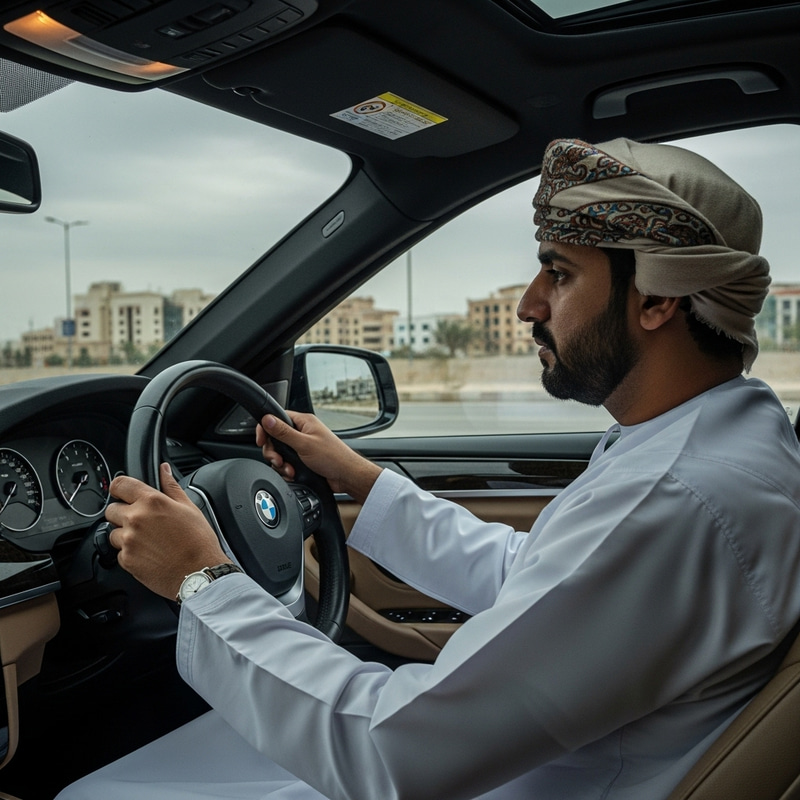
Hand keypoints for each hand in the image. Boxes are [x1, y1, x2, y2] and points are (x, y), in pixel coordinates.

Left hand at [106, 463, 229, 598]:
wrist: (198, 573)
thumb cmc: (198, 541)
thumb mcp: (189, 508)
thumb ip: (171, 486)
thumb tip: (163, 470)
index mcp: (152, 501)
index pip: (120, 484)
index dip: (120, 488)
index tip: (124, 493)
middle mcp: (136, 519)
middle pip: (111, 509)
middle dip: (123, 513)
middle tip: (142, 521)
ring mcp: (129, 540)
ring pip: (114, 532)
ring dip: (125, 534)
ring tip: (148, 540)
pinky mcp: (126, 560)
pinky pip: (119, 552)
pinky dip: (130, 552)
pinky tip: (148, 553)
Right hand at [256, 410, 381, 502]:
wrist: (346, 476)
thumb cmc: (333, 457)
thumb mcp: (304, 444)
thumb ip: (284, 432)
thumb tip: (267, 419)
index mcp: (304, 422)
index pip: (277, 418)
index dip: (266, 428)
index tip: (261, 440)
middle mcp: (302, 432)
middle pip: (275, 438)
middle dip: (274, 452)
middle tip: (278, 460)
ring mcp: (302, 446)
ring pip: (280, 453)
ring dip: (281, 463)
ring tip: (290, 470)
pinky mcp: (303, 459)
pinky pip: (287, 462)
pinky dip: (287, 470)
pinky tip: (293, 474)